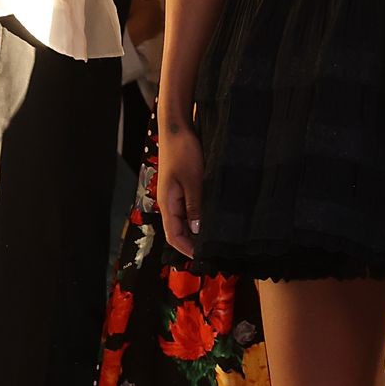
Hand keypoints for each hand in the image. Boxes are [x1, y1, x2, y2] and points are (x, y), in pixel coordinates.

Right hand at [157, 121, 204, 257]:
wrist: (178, 127)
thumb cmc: (183, 152)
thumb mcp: (193, 180)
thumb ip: (195, 205)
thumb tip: (197, 230)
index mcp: (167, 202)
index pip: (173, 235)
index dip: (186, 248)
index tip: (203, 257)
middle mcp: (170, 201)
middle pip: (179, 229)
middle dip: (193, 242)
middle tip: (214, 251)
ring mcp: (176, 194)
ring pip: (186, 219)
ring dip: (198, 229)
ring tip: (217, 237)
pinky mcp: (183, 185)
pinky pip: (190, 207)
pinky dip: (200, 215)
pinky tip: (214, 216)